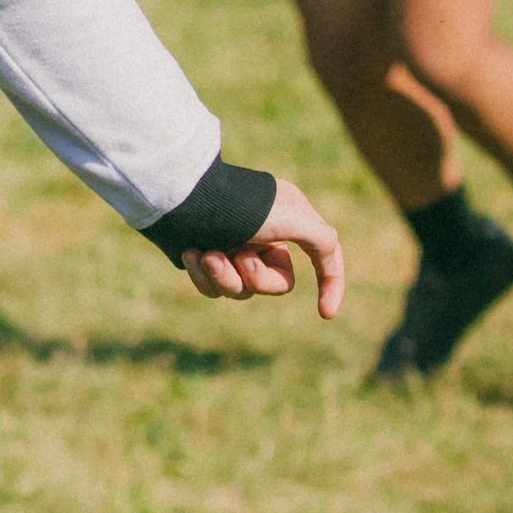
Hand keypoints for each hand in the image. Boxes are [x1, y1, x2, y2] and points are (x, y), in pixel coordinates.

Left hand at [178, 177, 345, 318]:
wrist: (182, 198)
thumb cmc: (241, 208)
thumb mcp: (294, 219)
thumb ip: (323, 240)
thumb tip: (330, 255)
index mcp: (290, 220)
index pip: (322, 257)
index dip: (330, 284)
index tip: (325, 313)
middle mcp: (263, 235)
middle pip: (274, 285)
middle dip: (255, 278)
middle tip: (239, 255)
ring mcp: (233, 247)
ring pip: (240, 290)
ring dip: (225, 276)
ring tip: (208, 254)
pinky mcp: (205, 258)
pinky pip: (212, 287)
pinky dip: (202, 274)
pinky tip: (191, 253)